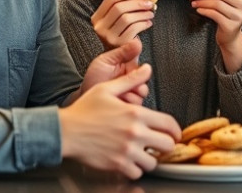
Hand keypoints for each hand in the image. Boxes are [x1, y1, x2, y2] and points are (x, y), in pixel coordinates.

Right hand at [59, 64, 181, 179]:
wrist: (65, 131)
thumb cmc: (83, 111)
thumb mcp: (107, 89)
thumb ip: (131, 80)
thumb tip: (146, 69)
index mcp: (136, 113)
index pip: (169, 124)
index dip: (175, 131)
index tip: (174, 134)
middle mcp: (134, 133)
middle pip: (167, 145)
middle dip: (165, 145)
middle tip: (159, 145)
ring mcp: (127, 150)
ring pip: (153, 162)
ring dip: (150, 158)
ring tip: (143, 153)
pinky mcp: (117, 165)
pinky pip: (137, 172)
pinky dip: (136, 169)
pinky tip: (130, 162)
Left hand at [79, 41, 148, 103]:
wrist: (85, 94)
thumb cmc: (94, 77)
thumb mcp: (106, 60)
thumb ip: (122, 51)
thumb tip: (137, 41)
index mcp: (129, 66)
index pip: (143, 65)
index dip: (139, 68)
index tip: (131, 69)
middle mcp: (133, 79)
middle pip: (145, 79)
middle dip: (136, 81)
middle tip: (124, 81)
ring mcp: (132, 92)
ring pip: (143, 92)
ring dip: (132, 91)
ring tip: (119, 90)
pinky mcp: (129, 104)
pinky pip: (137, 102)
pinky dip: (128, 100)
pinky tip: (119, 98)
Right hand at [91, 0, 154, 49]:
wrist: (121, 56)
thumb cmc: (121, 34)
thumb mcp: (115, 20)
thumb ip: (122, 7)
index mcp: (97, 18)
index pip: (110, 0)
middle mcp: (99, 27)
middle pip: (119, 8)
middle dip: (137, 3)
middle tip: (149, 2)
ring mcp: (108, 37)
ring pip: (127, 18)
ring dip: (142, 13)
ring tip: (151, 13)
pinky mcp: (119, 44)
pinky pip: (133, 29)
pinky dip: (143, 23)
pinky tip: (148, 23)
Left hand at [189, 0, 241, 48]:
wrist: (230, 36)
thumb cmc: (225, 14)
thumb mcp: (226, 1)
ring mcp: (239, 16)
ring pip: (217, 4)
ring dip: (202, 1)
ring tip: (193, 2)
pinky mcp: (231, 26)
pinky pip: (214, 15)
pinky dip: (204, 10)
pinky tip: (198, 9)